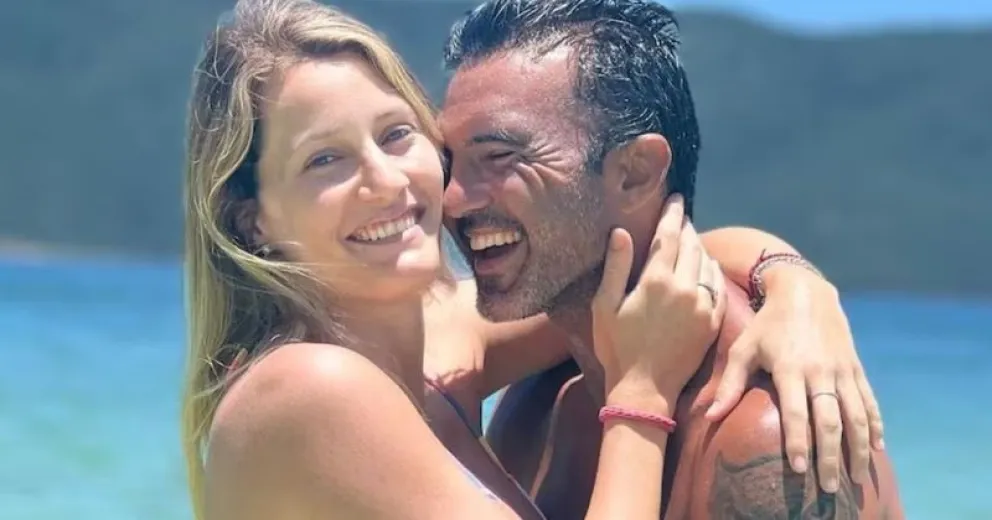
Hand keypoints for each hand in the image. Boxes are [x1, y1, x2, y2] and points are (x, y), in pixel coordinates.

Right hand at [591, 196, 725, 406]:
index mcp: (656, 281)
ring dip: (699, 245)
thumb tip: (620, 232)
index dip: (671, 213)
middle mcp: (685, 288)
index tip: (675, 198)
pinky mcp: (713, 322)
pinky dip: (712, 269)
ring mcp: (704, 305)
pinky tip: (705, 265)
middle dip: (686, 226)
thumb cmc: (617, 348)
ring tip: (691, 237)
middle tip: (681, 214)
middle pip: (690, 245)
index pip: (668, 236)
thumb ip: (616, 267)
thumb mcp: (605, 306)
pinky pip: (718, 285)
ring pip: (706, 262)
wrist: (645, 389)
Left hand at [705, 269, 882, 491]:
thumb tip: (711, 416)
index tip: (799, 469)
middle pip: (830, 420)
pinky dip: (874, 424)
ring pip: (856, 414)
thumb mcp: (744, 347)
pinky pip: (869, 400)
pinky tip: (876, 446)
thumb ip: (730, 384)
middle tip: (829, 488)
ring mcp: (842, 369)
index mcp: (790, 368)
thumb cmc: (767, 324)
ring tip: (858, 478)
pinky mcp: (855, 366)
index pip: (797, 412)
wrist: (805, 291)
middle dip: (830, 456)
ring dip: (858, 448)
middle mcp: (820, 371)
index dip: (799, 441)